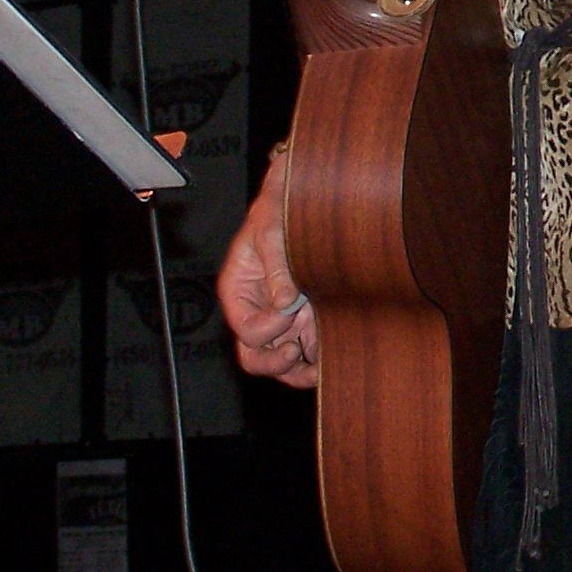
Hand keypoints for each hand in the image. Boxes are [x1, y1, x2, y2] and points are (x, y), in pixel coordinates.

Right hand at [219, 144, 318, 387]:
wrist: (304, 201)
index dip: (266, 328)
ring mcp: (281, 319)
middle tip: (296, 352)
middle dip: (274, 362)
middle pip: (254, 355)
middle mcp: (258, 310)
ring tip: (318, 369)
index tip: (290, 310)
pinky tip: (332, 360)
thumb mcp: (272, 229)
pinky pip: (306, 350)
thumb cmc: (278, 210)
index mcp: (239, 291)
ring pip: (279, 360)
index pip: (245, 327)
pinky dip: (316, 360)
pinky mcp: (304, 320)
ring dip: (296, 371)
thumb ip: (276, 264)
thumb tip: (284, 301)